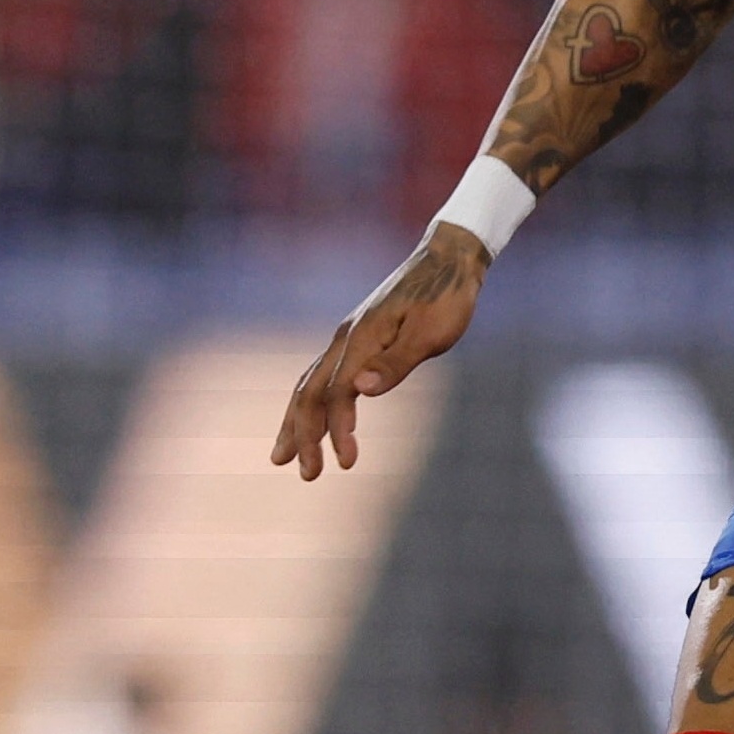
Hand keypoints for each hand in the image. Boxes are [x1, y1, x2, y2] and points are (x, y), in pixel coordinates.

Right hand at [273, 224, 487, 479]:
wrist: (451, 258)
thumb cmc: (447, 297)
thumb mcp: (431, 333)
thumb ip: (396, 362)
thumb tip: (360, 390)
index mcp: (362, 339)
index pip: (336, 393)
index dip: (337, 430)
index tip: (347, 463)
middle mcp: (346, 338)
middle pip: (309, 392)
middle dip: (302, 435)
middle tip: (306, 475)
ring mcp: (350, 337)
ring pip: (310, 384)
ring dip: (297, 422)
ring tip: (282, 457)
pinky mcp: (360, 338)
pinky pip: (325, 376)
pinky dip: (314, 404)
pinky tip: (317, 421)